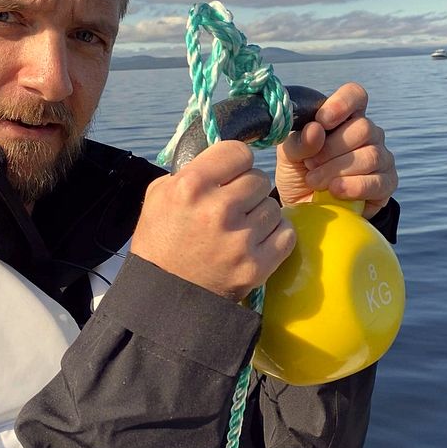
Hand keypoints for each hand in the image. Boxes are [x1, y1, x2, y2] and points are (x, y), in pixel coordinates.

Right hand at [131, 141, 296, 300]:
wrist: (163, 296)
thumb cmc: (161, 242)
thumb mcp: (160, 195)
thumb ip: (192, 170)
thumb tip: (223, 158)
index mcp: (191, 186)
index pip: (239, 151)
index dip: (235, 162)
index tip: (230, 174)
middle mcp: (218, 210)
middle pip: (260, 179)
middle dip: (248, 190)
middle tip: (233, 206)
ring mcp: (240, 239)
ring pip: (274, 206)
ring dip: (260, 214)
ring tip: (241, 227)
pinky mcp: (256, 266)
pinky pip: (286, 233)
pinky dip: (275, 236)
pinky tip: (256, 241)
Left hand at [275, 82, 396, 218]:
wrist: (308, 211)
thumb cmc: (300, 174)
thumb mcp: (289, 156)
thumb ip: (298, 142)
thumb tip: (316, 129)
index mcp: (345, 118)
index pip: (355, 95)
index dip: (341, 104)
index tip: (322, 122)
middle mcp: (368, 134)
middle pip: (363, 128)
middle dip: (331, 149)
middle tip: (310, 165)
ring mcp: (381, 158)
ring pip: (371, 155)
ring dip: (337, 170)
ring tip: (315, 181)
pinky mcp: (386, 184)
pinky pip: (377, 181)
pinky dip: (353, 186)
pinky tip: (334, 191)